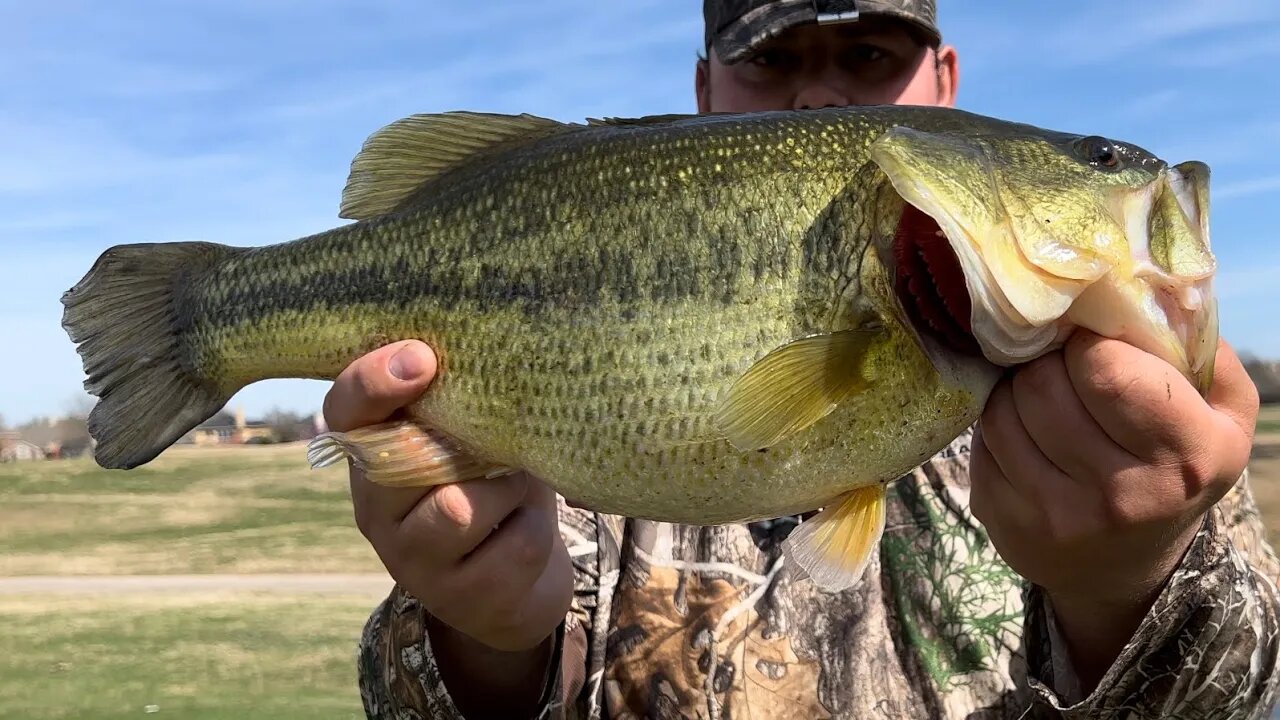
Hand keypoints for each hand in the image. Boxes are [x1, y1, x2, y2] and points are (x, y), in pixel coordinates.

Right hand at [324, 340, 572, 712]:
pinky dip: (537, 526)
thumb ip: (466, 402)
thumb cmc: (493, 482)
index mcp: (370, 455)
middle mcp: (376, 511)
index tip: (421, 357)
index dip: (373, 381)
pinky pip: (514, 546)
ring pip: (459, 508)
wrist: (515, 584)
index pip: (346, 409)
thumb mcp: (474, 436)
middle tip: (501, 435)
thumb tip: (502, 358)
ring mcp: (412, 561)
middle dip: (464, 439)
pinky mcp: (461, 599)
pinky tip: (528, 525)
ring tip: (517, 484)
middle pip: (403, 461)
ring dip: (506, 487)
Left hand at [970, 330, 1257, 688]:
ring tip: (1042, 398)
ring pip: (1003, 409)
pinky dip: (996, 425)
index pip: (1103, 369)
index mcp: (1184, 455)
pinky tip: (1024, 433)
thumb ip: (1199, 349)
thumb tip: (1145, 289)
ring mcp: (1058, 515)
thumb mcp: (1221, 413)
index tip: (1090, 345)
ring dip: (1015, 390)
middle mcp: (1123, 494)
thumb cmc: (1177, 465)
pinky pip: (980, 442)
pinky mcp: (1006, 523)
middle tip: (1059, 366)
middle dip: (1046, 362)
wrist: (1129, 568)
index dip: (1086, 343)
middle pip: (1043, 384)